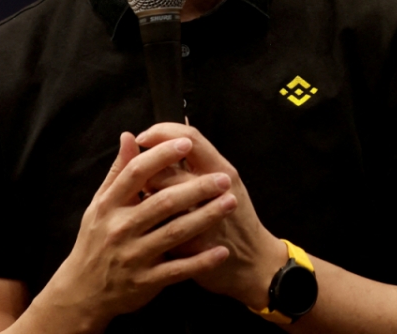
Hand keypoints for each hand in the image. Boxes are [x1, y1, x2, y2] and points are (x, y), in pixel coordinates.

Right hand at [32, 133, 236, 330]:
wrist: (82, 292)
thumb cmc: (96, 241)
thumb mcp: (100, 205)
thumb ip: (118, 172)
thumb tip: (129, 136)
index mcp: (109, 205)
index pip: (137, 173)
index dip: (161, 156)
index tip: (187, 143)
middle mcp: (120, 228)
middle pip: (163, 202)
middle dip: (196, 188)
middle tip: (223, 178)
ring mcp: (133, 256)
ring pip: (174, 233)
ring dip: (205, 218)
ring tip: (230, 204)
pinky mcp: (145, 282)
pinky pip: (178, 270)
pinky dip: (200, 261)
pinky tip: (221, 251)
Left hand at [136, 124, 287, 309]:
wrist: (254, 262)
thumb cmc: (235, 217)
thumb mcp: (224, 181)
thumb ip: (196, 160)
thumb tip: (165, 139)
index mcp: (222, 169)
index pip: (189, 139)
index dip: (161, 133)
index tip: (143, 137)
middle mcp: (217, 189)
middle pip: (168, 170)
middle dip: (147, 174)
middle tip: (142, 177)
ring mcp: (206, 220)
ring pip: (162, 200)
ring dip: (148, 199)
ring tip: (147, 200)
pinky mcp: (196, 246)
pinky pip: (164, 230)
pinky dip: (153, 226)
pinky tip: (152, 226)